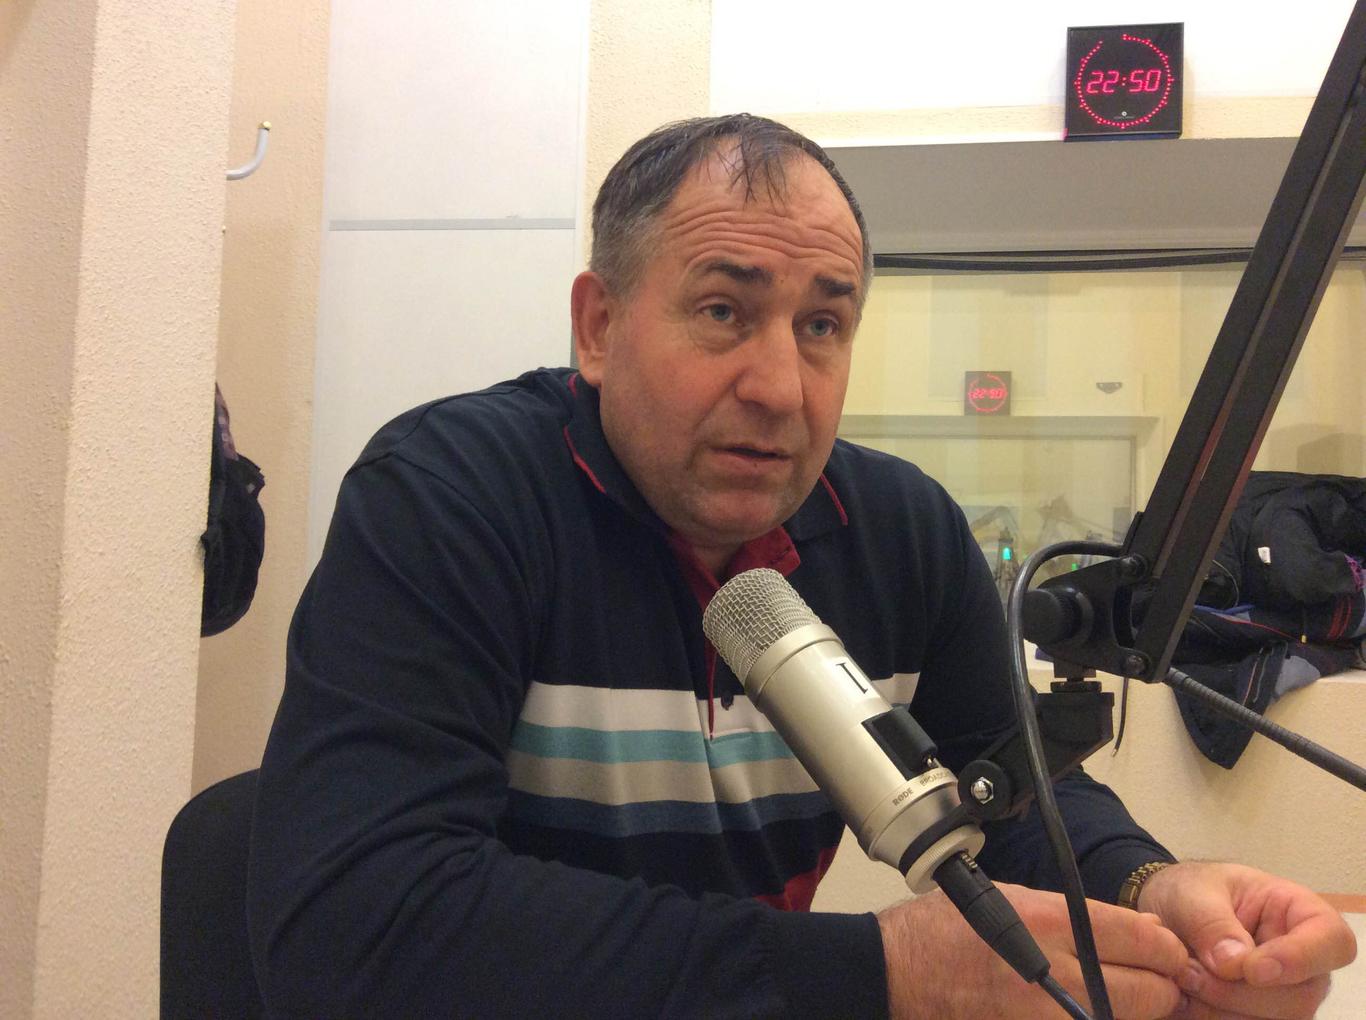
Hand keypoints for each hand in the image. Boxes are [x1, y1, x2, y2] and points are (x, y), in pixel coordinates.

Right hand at [878, 883, 1187, 1018]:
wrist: (898, 974)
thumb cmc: (945, 930)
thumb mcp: (1014, 898)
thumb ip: (1080, 915)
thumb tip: (1143, 928)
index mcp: (1048, 923)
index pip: (1145, 939)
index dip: (1168, 946)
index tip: (1169, 950)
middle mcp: (1055, 975)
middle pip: (1152, 992)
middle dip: (1161, 985)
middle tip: (1152, 978)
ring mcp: (1047, 1018)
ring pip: (1127, 1019)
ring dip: (1134, 1009)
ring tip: (1119, 994)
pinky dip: (1100, 1018)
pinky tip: (1087, 1006)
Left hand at [1134, 860, 1356, 1018]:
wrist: (1167, 918)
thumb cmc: (1192, 893)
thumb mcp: (1192, 892)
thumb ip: (1211, 922)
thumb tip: (1233, 964)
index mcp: (1300, 914)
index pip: (1332, 941)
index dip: (1300, 960)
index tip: (1252, 969)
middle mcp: (1304, 964)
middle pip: (1301, 998)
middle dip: (1241, 993)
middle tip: (1190, 972)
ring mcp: (1286, 997)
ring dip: (1222, 1010)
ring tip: (1184, 979)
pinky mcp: (1260, 1016)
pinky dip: (1213, 1019)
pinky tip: (1187, 998)